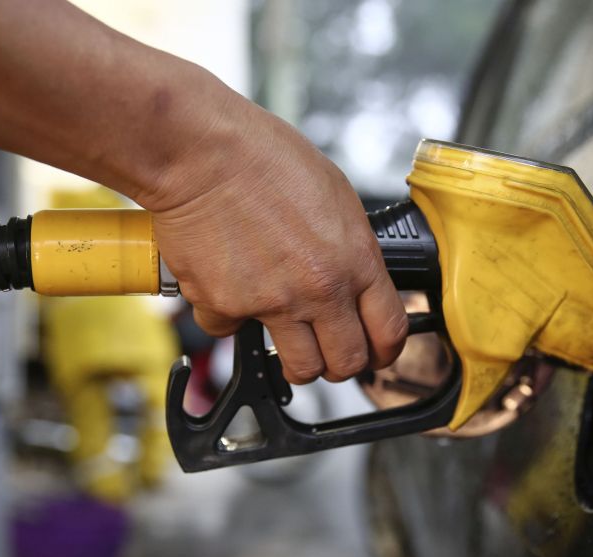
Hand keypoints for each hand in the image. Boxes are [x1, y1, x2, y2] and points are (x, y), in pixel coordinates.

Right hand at [143, 91, 407, 383]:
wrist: (202, 152)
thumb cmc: (264, 158)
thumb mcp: (336, 196)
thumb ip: (349, 248)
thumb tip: (353, 277)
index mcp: (355, 260)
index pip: (389, 331)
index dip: (386, 351)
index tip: (377, 354)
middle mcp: (319, 289)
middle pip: (346, 362)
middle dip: (341, 364)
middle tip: (330, 351)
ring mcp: (272, 303)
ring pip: (298, 368)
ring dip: (296, 361)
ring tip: (286, 336)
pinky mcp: (226, 307)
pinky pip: (231, 333)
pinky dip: (230, 319)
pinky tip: (229, 286)